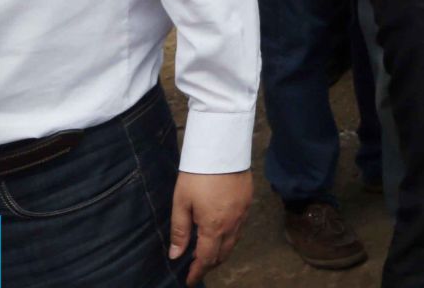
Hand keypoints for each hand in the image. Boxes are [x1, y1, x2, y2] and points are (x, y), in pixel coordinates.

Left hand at [169, 169, 249, 283]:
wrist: (222, 148)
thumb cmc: (198, 175)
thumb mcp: (181, 202)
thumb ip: (180, 231)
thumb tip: (176, 255)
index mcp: (213, 227)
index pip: (206, 258)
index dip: (197, 272)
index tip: (189, 280)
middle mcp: (232, 224)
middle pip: (222, 254)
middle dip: (209, 264)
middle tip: (196, 266)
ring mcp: (242, 214)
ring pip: (233, 242)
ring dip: (220, 251)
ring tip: (206, 250)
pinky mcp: (248, 202)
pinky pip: (239, 228)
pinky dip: (229, 237)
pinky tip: (219, 231)